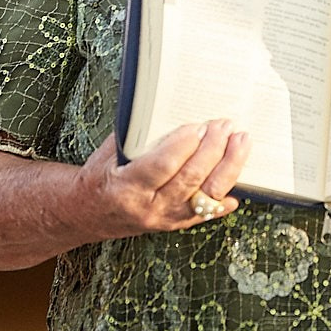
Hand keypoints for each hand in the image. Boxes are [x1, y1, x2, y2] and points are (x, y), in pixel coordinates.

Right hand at [78, 120, 251, 236]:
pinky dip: (225, 200)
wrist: (89, 213)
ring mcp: (165, 219)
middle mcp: (148, 208)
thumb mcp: (108, 152)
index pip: (161, 166)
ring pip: (205, 196)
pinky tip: (241, 185)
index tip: (199, 126)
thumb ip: (136, 135)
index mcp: (126, 188)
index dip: (183, 146)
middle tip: (225, 126)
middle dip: (212, 150)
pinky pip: (207, 214)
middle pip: (189, 179)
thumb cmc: (100, 176)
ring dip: (228, 167)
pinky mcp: (175, 224)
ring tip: (240, 142)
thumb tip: (165, 106)